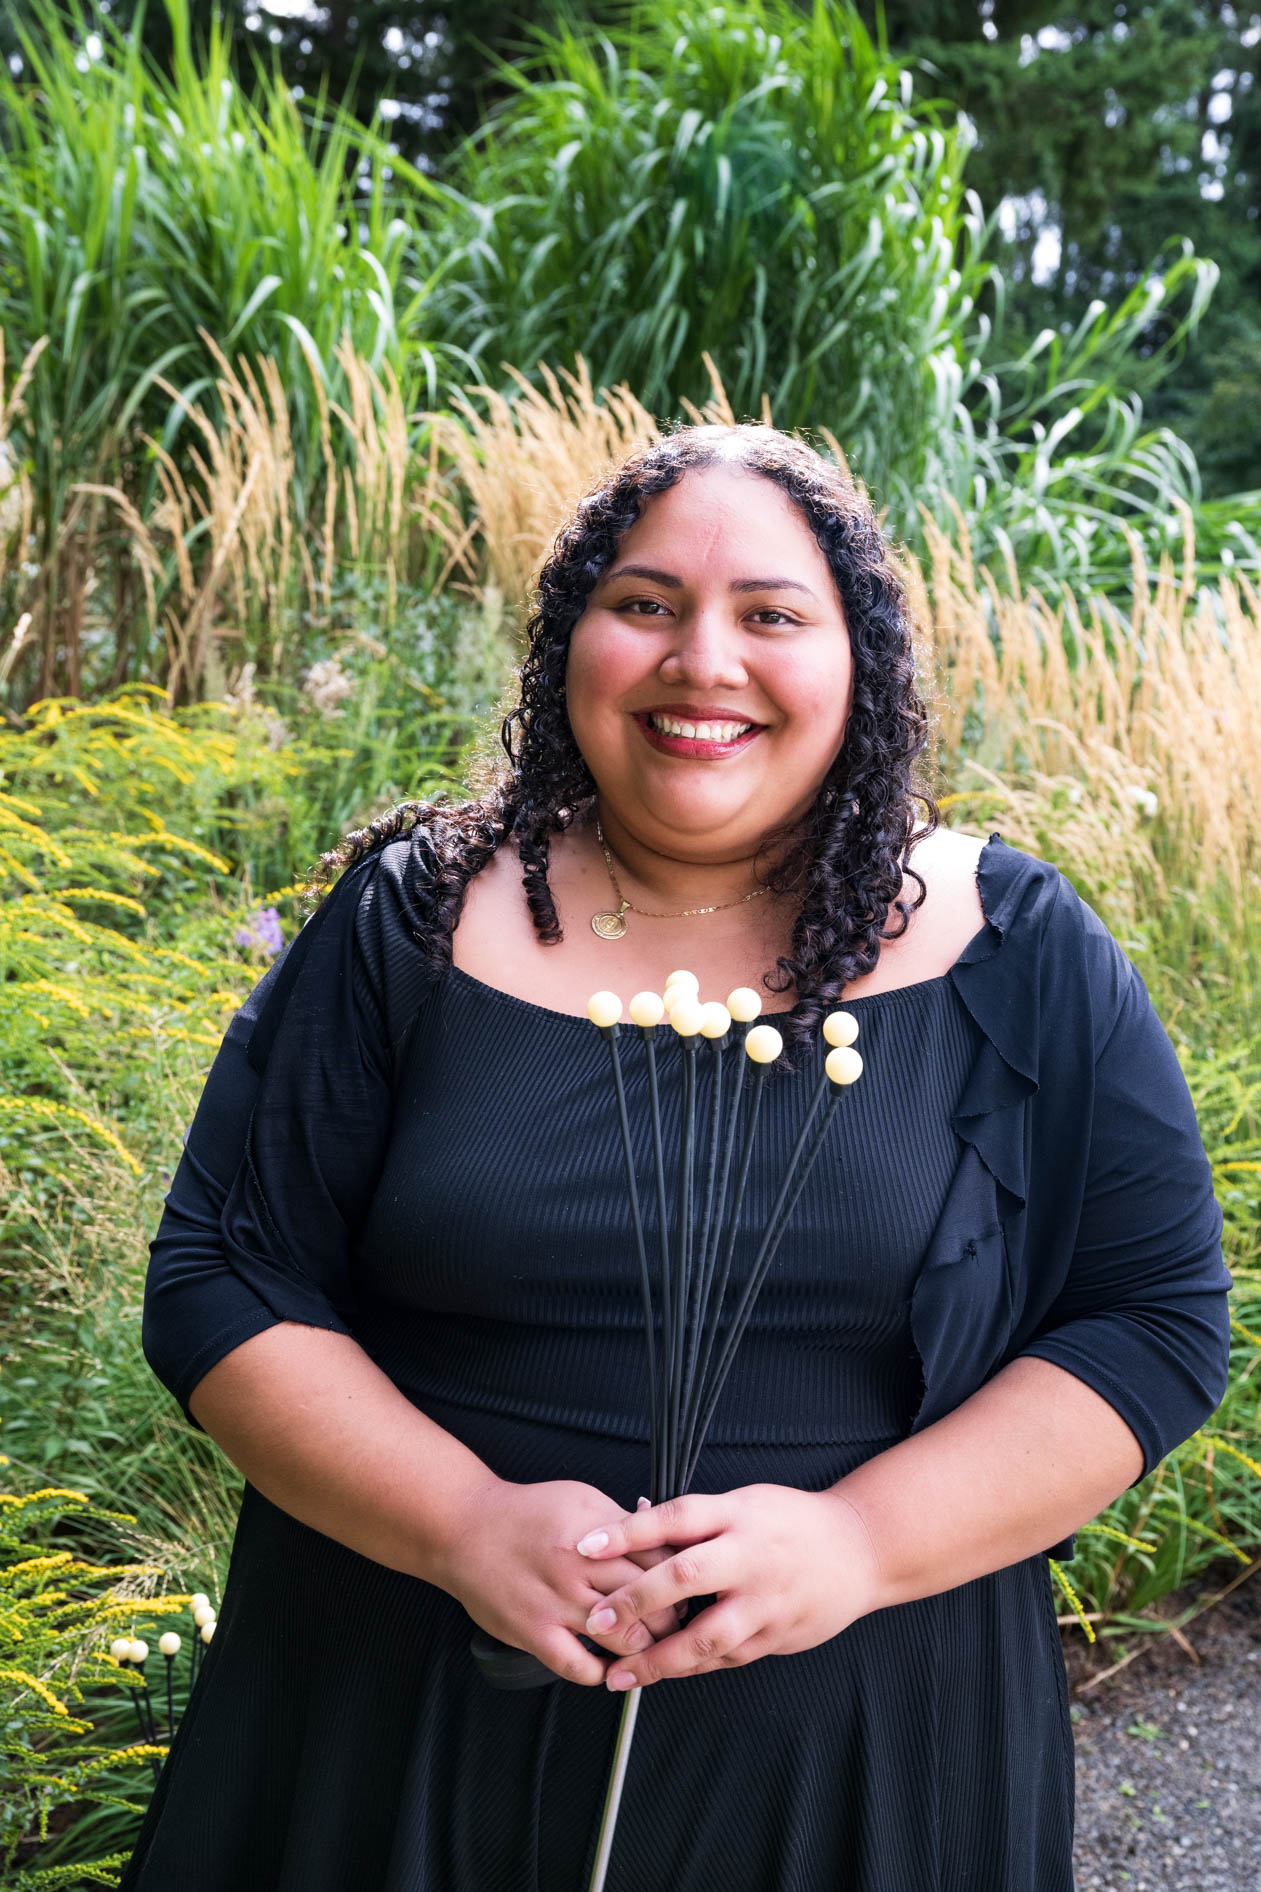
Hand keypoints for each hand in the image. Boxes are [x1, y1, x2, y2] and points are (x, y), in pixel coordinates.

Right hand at [432, 1478, 690, 1685]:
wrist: (465, 1529)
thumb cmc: (526, 1513)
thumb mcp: (581, 1500)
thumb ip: (622, 1522)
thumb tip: (665, 1538)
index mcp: (597, 1531)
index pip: (659, 1559)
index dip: (680, 1576)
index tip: (688, 1587)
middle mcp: (579, 1567)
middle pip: (650, 1600)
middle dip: (671, 1617)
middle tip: (677, 1623)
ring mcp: (556, 1602)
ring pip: (623, 1638)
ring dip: (644, 1649)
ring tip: (651, 1648)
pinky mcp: (534, 1632)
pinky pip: (579, 1667)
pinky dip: (602, 1674)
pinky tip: (611, 1669)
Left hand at [570, 1484, 885, 1690]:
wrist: (861, 1549)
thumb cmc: (790, 1521)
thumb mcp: (746, 1504)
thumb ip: (699, 1520)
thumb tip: (635, 1523)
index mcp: (738, 1515)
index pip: (675, 1517)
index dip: (628, 1531)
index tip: (585, 1545)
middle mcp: (750, 1557)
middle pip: (684, 1578)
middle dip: (634, 1602)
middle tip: (594, 1621)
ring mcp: (765, 1601)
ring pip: (705, 1637)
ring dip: (657, 1660)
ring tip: (617, 1674)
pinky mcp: (777, 1636)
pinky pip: (726, 1657)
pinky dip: (691, 1666)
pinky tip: (660, 1674)